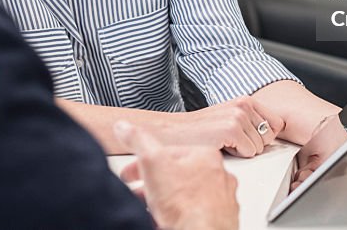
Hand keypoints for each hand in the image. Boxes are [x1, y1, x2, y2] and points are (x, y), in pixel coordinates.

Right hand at [115, 121, 238, 229]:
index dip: (144, 162)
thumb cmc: (186, 203)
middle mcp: (219, 176)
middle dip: (154, 184)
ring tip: (149, 210)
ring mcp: (221, 201)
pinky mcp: (219, 222)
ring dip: (166, 201)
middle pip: (178, 175)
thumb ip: (138, 141)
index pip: (169, 152)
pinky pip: (194, 215)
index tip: (131, 173)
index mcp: (206, 156)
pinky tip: (165, 222)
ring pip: (187, 196)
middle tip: (138, 193)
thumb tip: (125, 127)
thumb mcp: (152, 162)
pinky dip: (178, 216)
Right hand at [171, 96, 284, 157]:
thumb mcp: (230, 117)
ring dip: (243, 150)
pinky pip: (250, 152)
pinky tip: (221, 146)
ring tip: (224, 142)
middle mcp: (244, 104)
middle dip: (254, 143)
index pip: (277, 123)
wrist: (174, 133)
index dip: (264, 135)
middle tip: (232, 140)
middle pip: (270, 137)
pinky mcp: (232, 129)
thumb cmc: (201, 130)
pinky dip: (237, 155)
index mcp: (246, 100)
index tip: (247, 136)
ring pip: (260, 147)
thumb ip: (253, 120)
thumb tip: (276, 131)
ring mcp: (238, 115)